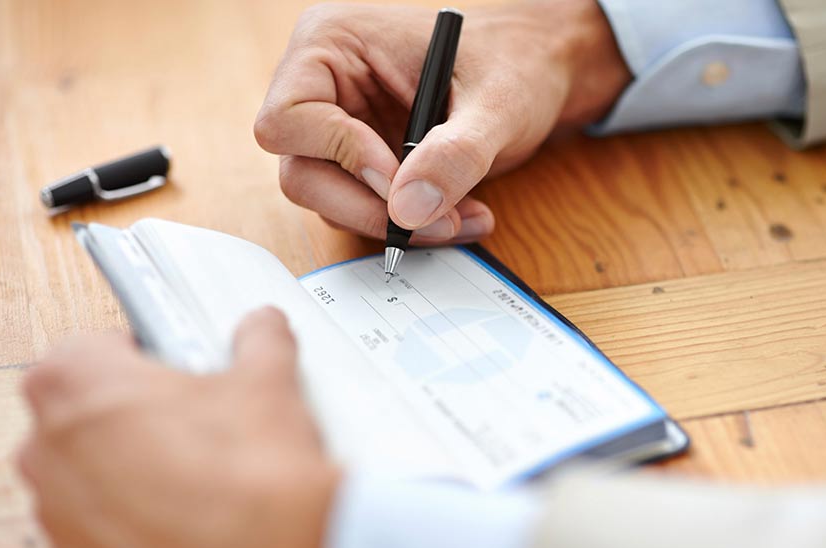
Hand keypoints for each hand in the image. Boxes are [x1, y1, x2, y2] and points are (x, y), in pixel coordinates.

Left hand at [19, 308, 336, 547]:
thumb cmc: (253, 473)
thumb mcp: (266, 381)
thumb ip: (258, 341)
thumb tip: (263, 331)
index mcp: (76, 385)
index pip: (88, 346)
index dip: (137, 352)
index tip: (172, 364)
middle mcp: (50, 453)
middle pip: (82, 414)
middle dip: (132, 413)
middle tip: (193, 418)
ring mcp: (62, 520)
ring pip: (90, 478)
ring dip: (132, 471)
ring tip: (202, 473)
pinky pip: (104, 533)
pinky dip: (138, 524)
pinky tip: (196, 518)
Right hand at [255, 0, 629, 243]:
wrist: (539, 73)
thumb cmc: (516, 62)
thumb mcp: (496, 103)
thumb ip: (455, 154)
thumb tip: (408, 211)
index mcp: (332, 44)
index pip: (287, 120)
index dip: (340, 157)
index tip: (399, 179)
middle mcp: (324, 87)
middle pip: (301, 173)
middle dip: (370, 208)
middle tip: (436, 222)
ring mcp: (340, 128)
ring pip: (331, 201)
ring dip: (396, 223)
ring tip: (461, 216)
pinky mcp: (362, 163)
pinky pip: (363, 210)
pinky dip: (407, 224)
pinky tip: (454, 214)